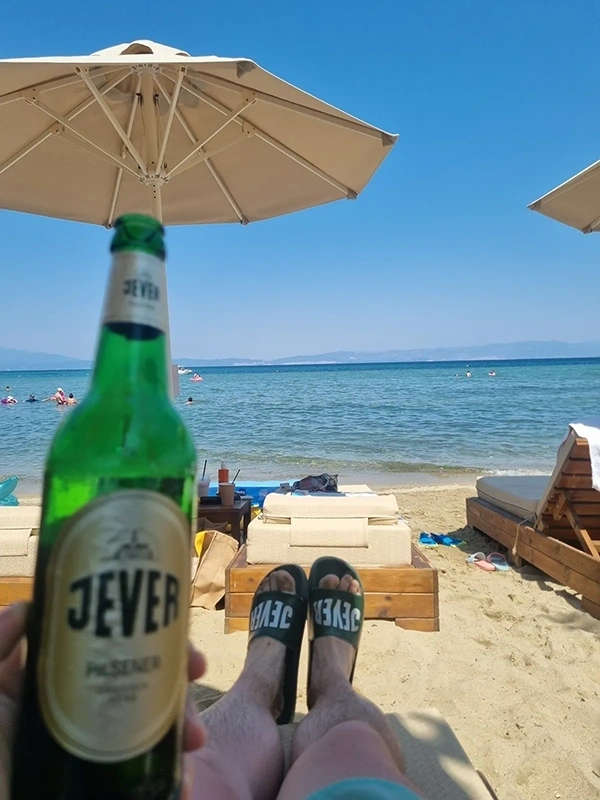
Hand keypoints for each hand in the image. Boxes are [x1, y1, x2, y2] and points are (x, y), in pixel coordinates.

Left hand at [0, 603, 206, 798]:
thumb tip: (25, 606)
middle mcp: (89, 714)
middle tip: (198, 670)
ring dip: (186, 724)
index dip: (149, 633)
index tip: (175, 628)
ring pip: (158, 726)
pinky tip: (185, 778)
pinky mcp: (119, 788)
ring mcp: (104, 753)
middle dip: (179, 675)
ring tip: (195, 737)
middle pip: (145, 681)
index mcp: (61, 688)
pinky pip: (155, 779)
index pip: (113, 648)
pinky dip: (176, 776)